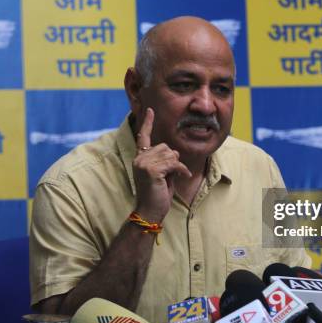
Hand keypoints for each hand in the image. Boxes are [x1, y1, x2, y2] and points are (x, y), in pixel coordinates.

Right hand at [132, 108, 191, 222]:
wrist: (150, 212)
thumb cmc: (157, 195)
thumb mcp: (162, 174)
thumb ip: (165, 161)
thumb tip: (173, 152)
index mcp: (140, 158)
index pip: (143, 137)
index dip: (148, 123)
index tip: (150, 110)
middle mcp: (139, 158)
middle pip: (165, 147)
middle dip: (173, 159)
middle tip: (171, 174)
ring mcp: (143, 163)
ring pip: (170, 154)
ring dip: (177, 166)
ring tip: (173, 177)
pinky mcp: (151, 170)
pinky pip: (173, 163)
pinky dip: (181, 170)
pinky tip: (182, 177)